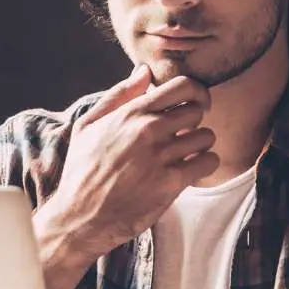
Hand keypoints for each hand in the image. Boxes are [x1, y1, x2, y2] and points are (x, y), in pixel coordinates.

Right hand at [38, 65, 219, 260]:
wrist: (79, 217)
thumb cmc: (82, 171)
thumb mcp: (88, 125)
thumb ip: (118, 95)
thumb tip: (144, 72)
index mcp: (131, 113)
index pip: (183, 86)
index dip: (196, 92)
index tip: (195, 103)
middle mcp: (149, 130)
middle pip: (198, 110)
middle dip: (195, 121)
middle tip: (185, 134)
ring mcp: (161, 157)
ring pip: (207, 137)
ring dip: (201, 145)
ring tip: (185, 154)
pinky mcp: (171, 183)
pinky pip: (208, 162)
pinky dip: (205, 165)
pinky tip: (189, 170)